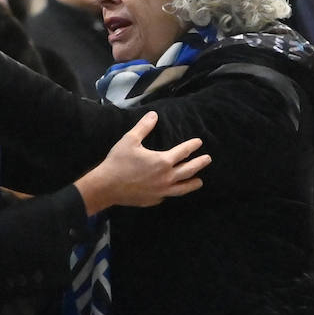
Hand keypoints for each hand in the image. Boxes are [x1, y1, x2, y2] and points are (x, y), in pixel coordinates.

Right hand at [75, 111, 210, 214]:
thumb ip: (144, 127)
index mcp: (162, 161)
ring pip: (182, 188)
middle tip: (207, 159)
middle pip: (188, 170)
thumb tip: (154, 114)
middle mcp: (166, 178)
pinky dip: (173, 191)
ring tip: (200, 181)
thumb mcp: (130, 140)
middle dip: (199, 164)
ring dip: (192, 184)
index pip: (183, 152)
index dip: (192, 146)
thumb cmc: (118, 162)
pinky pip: (168, 196)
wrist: (106, 187)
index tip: (199, 142)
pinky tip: (174, 189)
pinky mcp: (154, 200)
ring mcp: (161, 191)